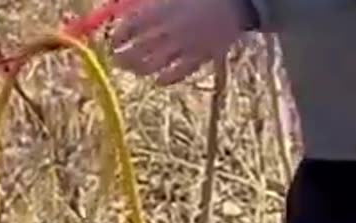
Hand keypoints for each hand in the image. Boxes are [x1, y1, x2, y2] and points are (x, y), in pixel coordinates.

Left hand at [109, 0, 254, 84]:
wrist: (241, 0)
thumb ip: (150, 0)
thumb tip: (125, 3)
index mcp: (161, 10)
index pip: (130, 28)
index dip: (118, 36)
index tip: (114, 39)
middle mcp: (170, 32)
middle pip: (137, 51)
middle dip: (122, 57)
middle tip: (116, 59)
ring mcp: (185, 48)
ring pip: (154, 66)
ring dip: (139, 69)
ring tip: (133, 69)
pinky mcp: (201, 58)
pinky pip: (179, 74)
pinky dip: (165, 79)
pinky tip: (158, 80)